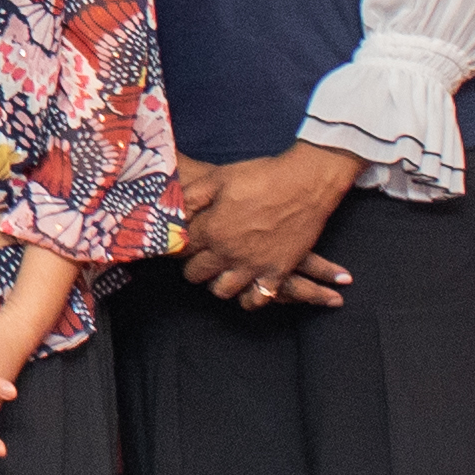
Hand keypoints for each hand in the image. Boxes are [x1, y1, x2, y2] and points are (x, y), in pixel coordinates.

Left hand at [167, 147, 361, 311]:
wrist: (304, 183)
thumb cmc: (260, 176)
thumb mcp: (218, 178)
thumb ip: (191, 198)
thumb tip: (169, 213)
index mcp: (212, 229)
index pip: (180, 248)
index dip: (177, 244)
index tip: (179, 242)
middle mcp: (228, 252)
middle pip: (196, 273)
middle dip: (193, 266)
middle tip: (199, 257)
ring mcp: (253, 265)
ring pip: (223, 291)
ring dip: (217, 283)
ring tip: (220, 273)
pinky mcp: (277, 272)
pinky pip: (257, 299)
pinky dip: (249, 298)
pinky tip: (245, 288)